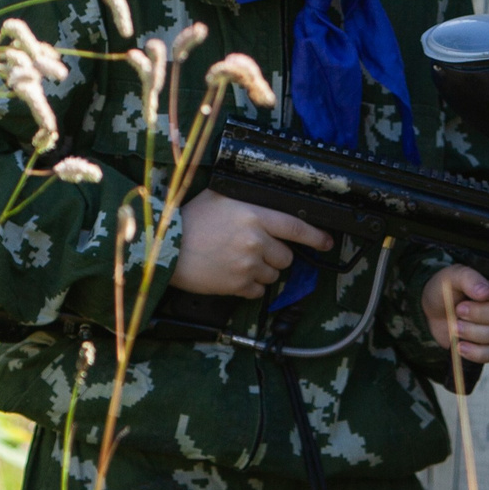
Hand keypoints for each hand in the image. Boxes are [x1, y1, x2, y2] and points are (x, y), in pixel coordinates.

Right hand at [169, 190, 334, 297]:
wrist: (162, 246)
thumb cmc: (187, 219)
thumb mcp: (219, 197)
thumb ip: (246, 201)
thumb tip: (265, 202)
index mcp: (254, 215)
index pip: (297, 228)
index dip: (317, 237)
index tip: (327, 242)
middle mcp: (255, 241)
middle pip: (287, 257)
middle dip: (276, 255)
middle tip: (255, 250)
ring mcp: (247, 265)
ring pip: (273, 276)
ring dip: (262, 271)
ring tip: (238, 261)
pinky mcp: (236, 286)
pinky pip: (257, 292)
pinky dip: (249, 286)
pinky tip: (232, 275)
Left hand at [424, 266, 488, 364]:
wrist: (436, 313)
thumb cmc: (448, 290)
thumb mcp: (453, 277)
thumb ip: (469, 278)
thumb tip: (485, 292)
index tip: (477, 295)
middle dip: (482, 314)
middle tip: (459, 310)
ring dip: (476, 332)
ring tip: (455, 327)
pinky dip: (477, 351)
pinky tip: (461, 346)